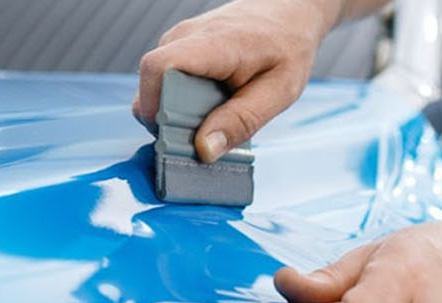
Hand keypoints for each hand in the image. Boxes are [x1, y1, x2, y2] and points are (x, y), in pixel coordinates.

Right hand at [134, 0, 338, 162]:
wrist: (287, 13)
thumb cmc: (287, 47)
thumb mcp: (279, 91)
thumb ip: (241, 121)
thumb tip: (204, 149)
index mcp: (213, 45)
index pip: (158, 68)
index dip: (155, 106)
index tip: (175, 135)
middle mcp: (185, 37)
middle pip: (153, 87)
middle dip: (170, 120)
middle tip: (205, 135)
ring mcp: (178, 40)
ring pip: (157, 87)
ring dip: (177, 111)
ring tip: (214, 115)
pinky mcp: (178, 49)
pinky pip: (166, 82)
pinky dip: (181, 101)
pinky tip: (210, 103)